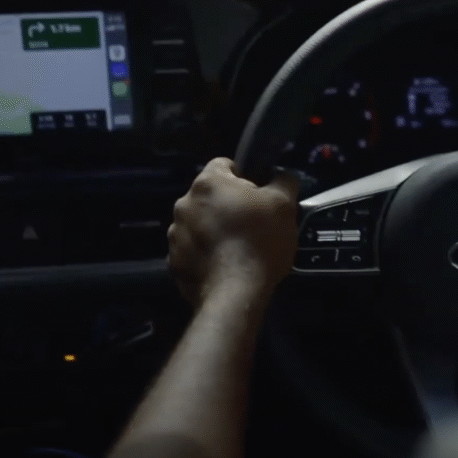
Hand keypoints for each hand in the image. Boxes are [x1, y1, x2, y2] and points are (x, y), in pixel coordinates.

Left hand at [167, 158, 298, 308]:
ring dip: (213, 229)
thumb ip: (284, 182)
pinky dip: (204, 254)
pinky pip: (191, 250)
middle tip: (250, 223)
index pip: (223, 164)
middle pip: (209, 196)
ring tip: (235, 248)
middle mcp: (184, 203)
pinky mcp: (172, 262)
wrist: (235, 292)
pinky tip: (223, 266)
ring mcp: (174, 234)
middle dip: (226, 205)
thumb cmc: (260, 241)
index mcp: (208, 183)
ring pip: (197, 223)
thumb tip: (282, 176)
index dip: (243, 176)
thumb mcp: (284, 205)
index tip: (257, 194)